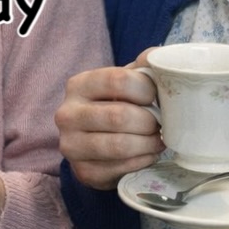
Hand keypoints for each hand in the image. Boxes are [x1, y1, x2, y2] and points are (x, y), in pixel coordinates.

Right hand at [55, 51, 165, 189]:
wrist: (95, 140)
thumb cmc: (116, 105)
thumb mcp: (126, 81)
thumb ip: (143, 66)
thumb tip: (158, 57)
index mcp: (78, 85)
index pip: (117, 80)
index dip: (145, 89)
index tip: (155, 97)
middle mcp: (66, 114)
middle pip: (119, 116)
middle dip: (149, 122)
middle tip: (161, 124)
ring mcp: (71, 145)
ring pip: (119, 145)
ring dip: (148, 144)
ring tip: (158, 140)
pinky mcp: (82, 172)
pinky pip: (120, 168)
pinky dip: (142, 162)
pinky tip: (147, 155)